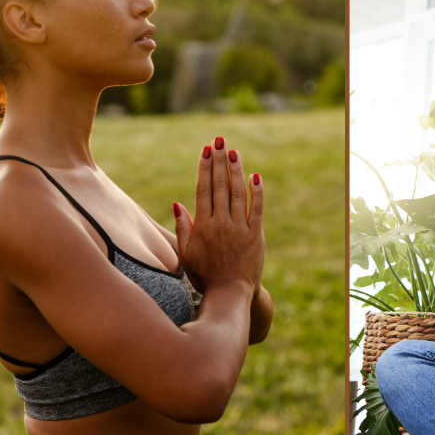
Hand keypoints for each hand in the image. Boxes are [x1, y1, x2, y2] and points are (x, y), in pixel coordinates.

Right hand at [171, 137, 264, 292]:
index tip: (206, 150)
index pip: (203, 189)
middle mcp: (221, 224)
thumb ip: (182, 228)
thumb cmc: (204, 275)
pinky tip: (255, 176)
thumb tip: (178, 203)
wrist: (230, 294)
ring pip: (238, 193)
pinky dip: (257, 192)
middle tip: (219, 141)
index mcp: (202, 226)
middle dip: (220, 161)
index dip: (205, 167)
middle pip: (220, 186)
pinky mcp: (256, 236)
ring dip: (236, 170)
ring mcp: (240, 229)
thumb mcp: (185, 254)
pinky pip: (257, 209)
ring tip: (234, 151)